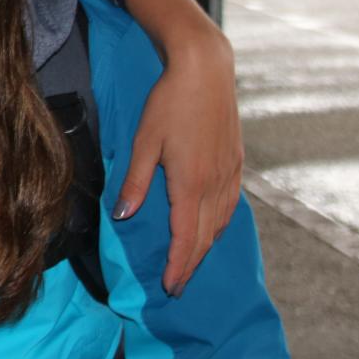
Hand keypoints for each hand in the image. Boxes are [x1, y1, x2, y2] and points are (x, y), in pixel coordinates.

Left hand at [116, 0, 241, 294]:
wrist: (205, 71)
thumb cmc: (168, 103)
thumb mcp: (143, 142)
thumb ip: (135, 182)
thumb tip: (123, 216)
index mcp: (190, 183)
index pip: (185, 237)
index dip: (178, 265)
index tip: (170, 287)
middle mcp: (215, 184)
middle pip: (204, 236)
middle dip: (191, 262)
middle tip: (177, 284)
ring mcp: (230, 174)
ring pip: (219, 222)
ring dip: (205, 245)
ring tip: (190, 261)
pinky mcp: (236, 162)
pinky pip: (229, 204)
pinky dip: (218, 223)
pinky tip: (211, 226)